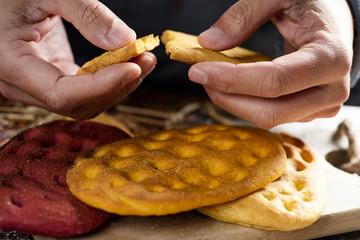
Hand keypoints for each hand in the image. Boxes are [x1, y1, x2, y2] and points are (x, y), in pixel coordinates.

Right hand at [0, 0, 155, 118]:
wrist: (3, 1)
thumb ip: (86, 13)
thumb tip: (126, 41)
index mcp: (10, 64)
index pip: (62, 94)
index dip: (101, 86)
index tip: (133, 68)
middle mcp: (21, 85)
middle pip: (78, 104)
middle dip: (117, 86)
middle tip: (147, 60)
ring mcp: (37, 85)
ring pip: (85, 101)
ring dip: (118, 84)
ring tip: (144, 59)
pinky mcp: (52, 78)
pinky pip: (85, 89)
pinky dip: (109, 78)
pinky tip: (128, 62)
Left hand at [189, 0, 352, 127]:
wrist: (335, 24)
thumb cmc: (311, 5)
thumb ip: (244, 15)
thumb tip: (209, 42)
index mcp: (330, 57)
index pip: (274, 81)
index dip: (232, 80)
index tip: (198, 71)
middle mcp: (332, 89)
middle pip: (269, 111)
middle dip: (228, 97)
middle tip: (200, 76)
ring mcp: (323, 105)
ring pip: (268, 118)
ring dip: (234, 102)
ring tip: (214, 78)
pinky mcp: (311, 111)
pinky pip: (272, 116)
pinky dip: (246, 104)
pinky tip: (233, 86)